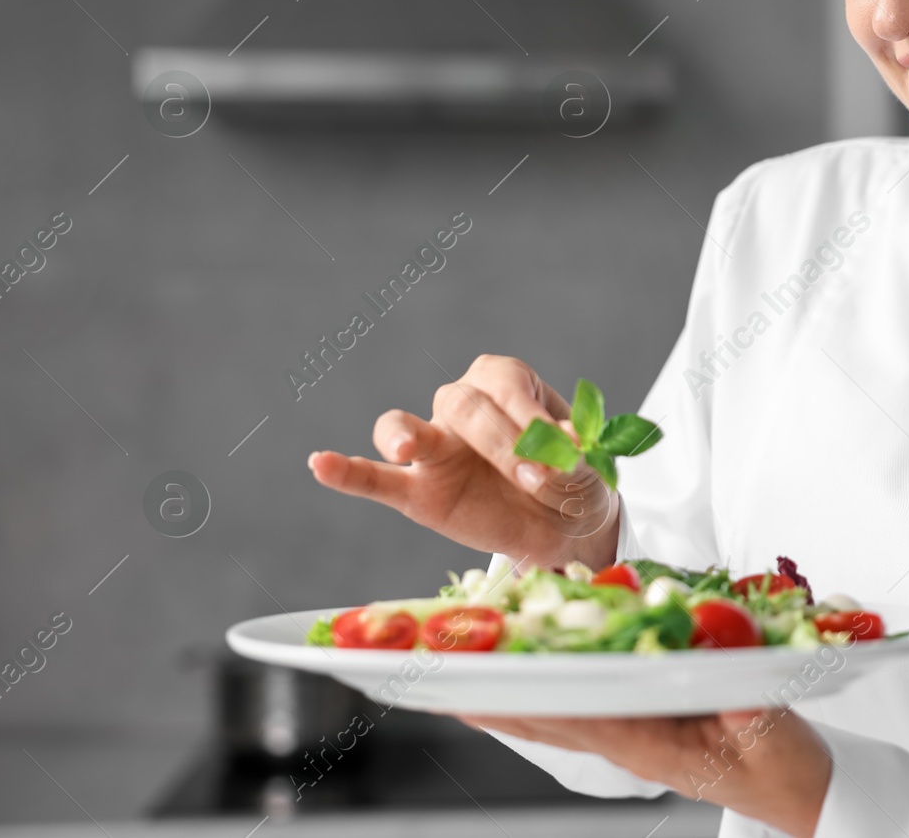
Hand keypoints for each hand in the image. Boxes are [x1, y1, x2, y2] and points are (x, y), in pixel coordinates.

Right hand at [308, 355, 619, 568]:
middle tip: (535, 482)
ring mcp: (434, 447)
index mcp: (507, 382)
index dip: (531, 421)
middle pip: (463, 404)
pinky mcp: (416, 491)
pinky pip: (374, 478)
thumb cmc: (574, 482)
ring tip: (404, 445)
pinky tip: (320, 463)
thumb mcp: (589, 468)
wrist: (563, 527)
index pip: (506, 387)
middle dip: (502, 443)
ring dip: (403, 432)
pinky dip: (346, 471)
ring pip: (405, 424)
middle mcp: (464, 403)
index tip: (562, 459)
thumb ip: (573, 459)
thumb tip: (558, 448)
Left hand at [458, 708, 832, 837]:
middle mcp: (630, 740)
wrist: (803, 794)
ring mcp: (633, 738)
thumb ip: (744, 704)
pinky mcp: (642, 730)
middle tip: (428, 674)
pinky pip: (579, 713)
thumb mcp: (772, 732)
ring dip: (502, 697)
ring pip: (553, 716)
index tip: (470, 680)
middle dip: (488, 695)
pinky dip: (539, 698)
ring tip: (448, 678)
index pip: (573, 713)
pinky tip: (515, 689)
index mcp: (652, 742)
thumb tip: (714, 667)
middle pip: (545, 715)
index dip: (519, 694)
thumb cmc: (786, 765)